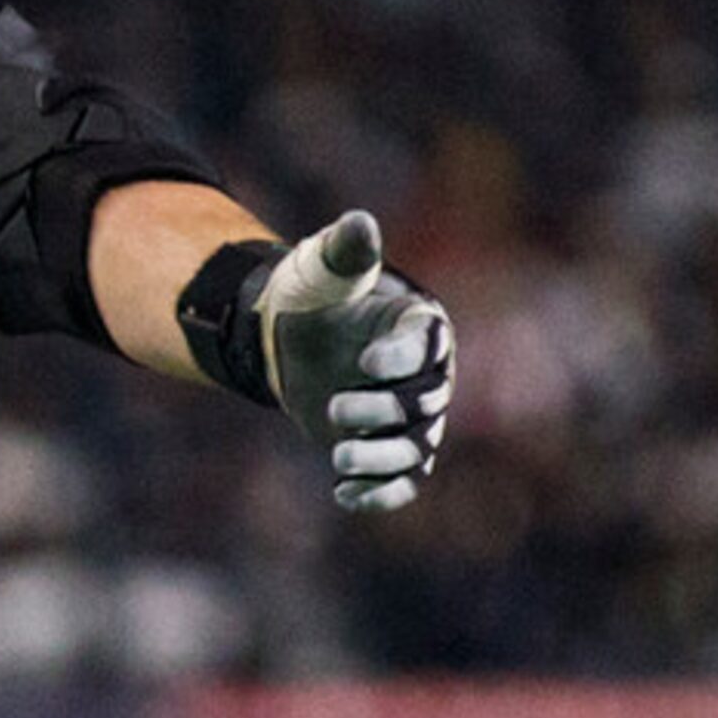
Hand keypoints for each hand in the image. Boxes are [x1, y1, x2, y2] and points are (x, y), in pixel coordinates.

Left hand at [256, 212, 453, 513]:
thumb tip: (360, 222)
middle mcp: (427, 377)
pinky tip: (345, 495)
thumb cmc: (315, 294)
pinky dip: (380, 493)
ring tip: (339, 456)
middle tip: (335, 408)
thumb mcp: (325, 268)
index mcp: (420, 328)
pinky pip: (400, 482)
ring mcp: (410, 417)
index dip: (403, 357)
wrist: (290, 334)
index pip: (427, 346)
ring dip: (382, 458)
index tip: (364, 362)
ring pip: (415, 449)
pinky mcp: (387, 448)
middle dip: (383, 411)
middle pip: (423, 405)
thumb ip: (345, 251)